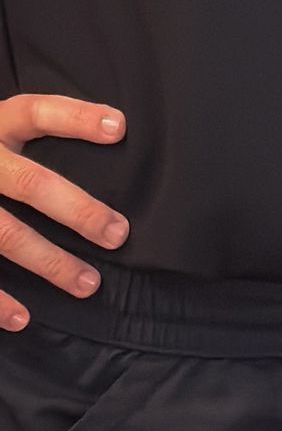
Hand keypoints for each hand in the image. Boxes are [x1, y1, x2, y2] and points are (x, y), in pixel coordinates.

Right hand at [0, 94, 129, 328]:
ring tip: (88, 284)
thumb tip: (113, 132)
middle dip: (77, 210)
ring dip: (47, 261)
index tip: (120, 128)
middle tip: (117, 233)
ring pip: (4, 234)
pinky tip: (22, 318)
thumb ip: (37, 132)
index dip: (76, 117)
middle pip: (29, 183)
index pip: (35, 112)